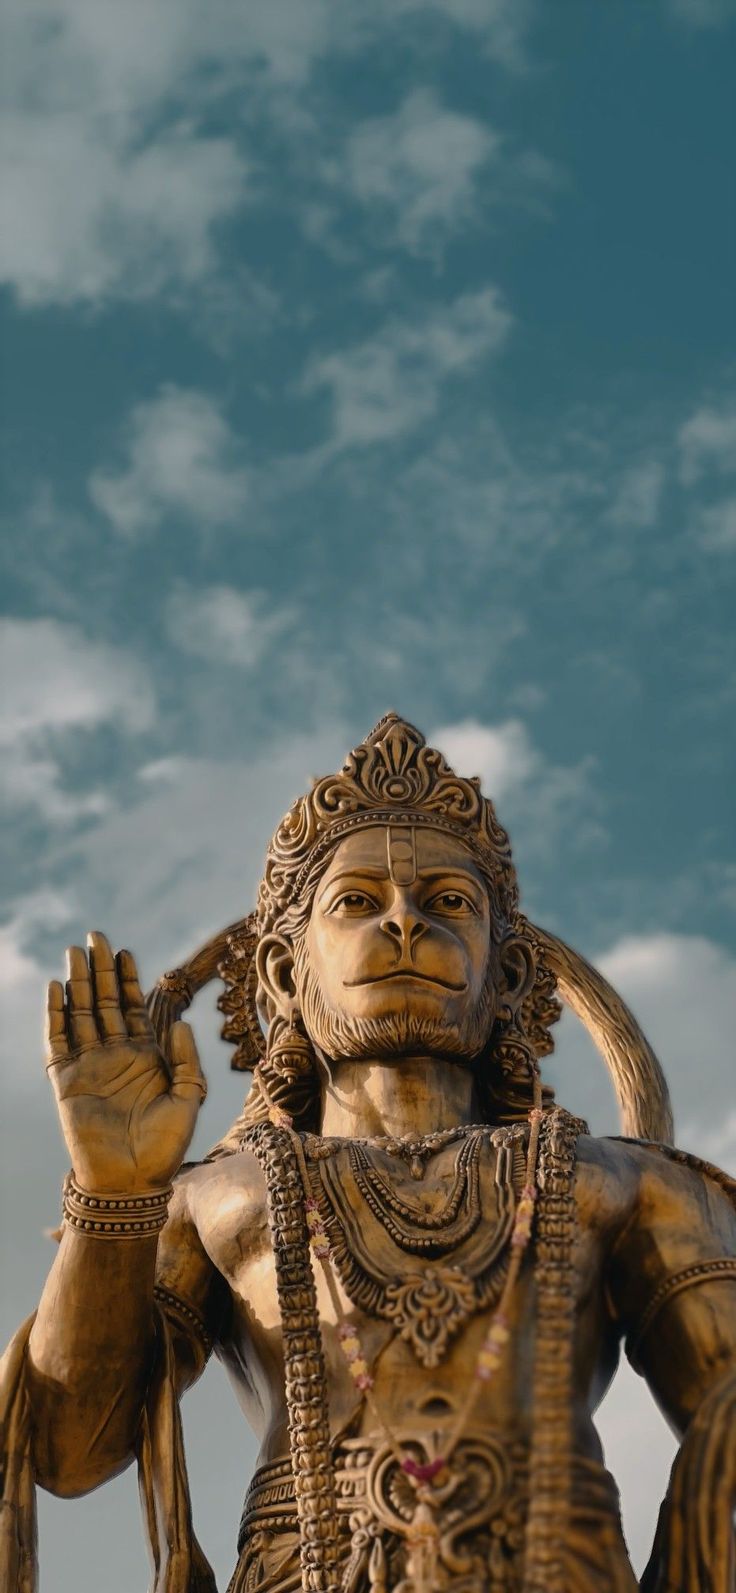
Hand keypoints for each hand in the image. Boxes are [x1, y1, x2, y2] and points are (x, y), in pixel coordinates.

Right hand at [45, 932, 206, 1193]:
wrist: (132, 1182)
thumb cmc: (164, 1146)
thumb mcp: (187, 1098)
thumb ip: (186, 1059)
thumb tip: (181, 1022)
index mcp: (144, 1057)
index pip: (133, 1008)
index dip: (128, 979)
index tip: (124, 951)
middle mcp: (114, 1055)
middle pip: (104, 1001)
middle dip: (100, 969)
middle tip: (95, 936)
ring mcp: (89, 1066)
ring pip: (80, 1014)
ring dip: (78, 983)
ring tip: (75, 952)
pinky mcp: (66, 1081)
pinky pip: (58, 1041)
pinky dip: (56, 1014)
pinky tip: (56, 988)